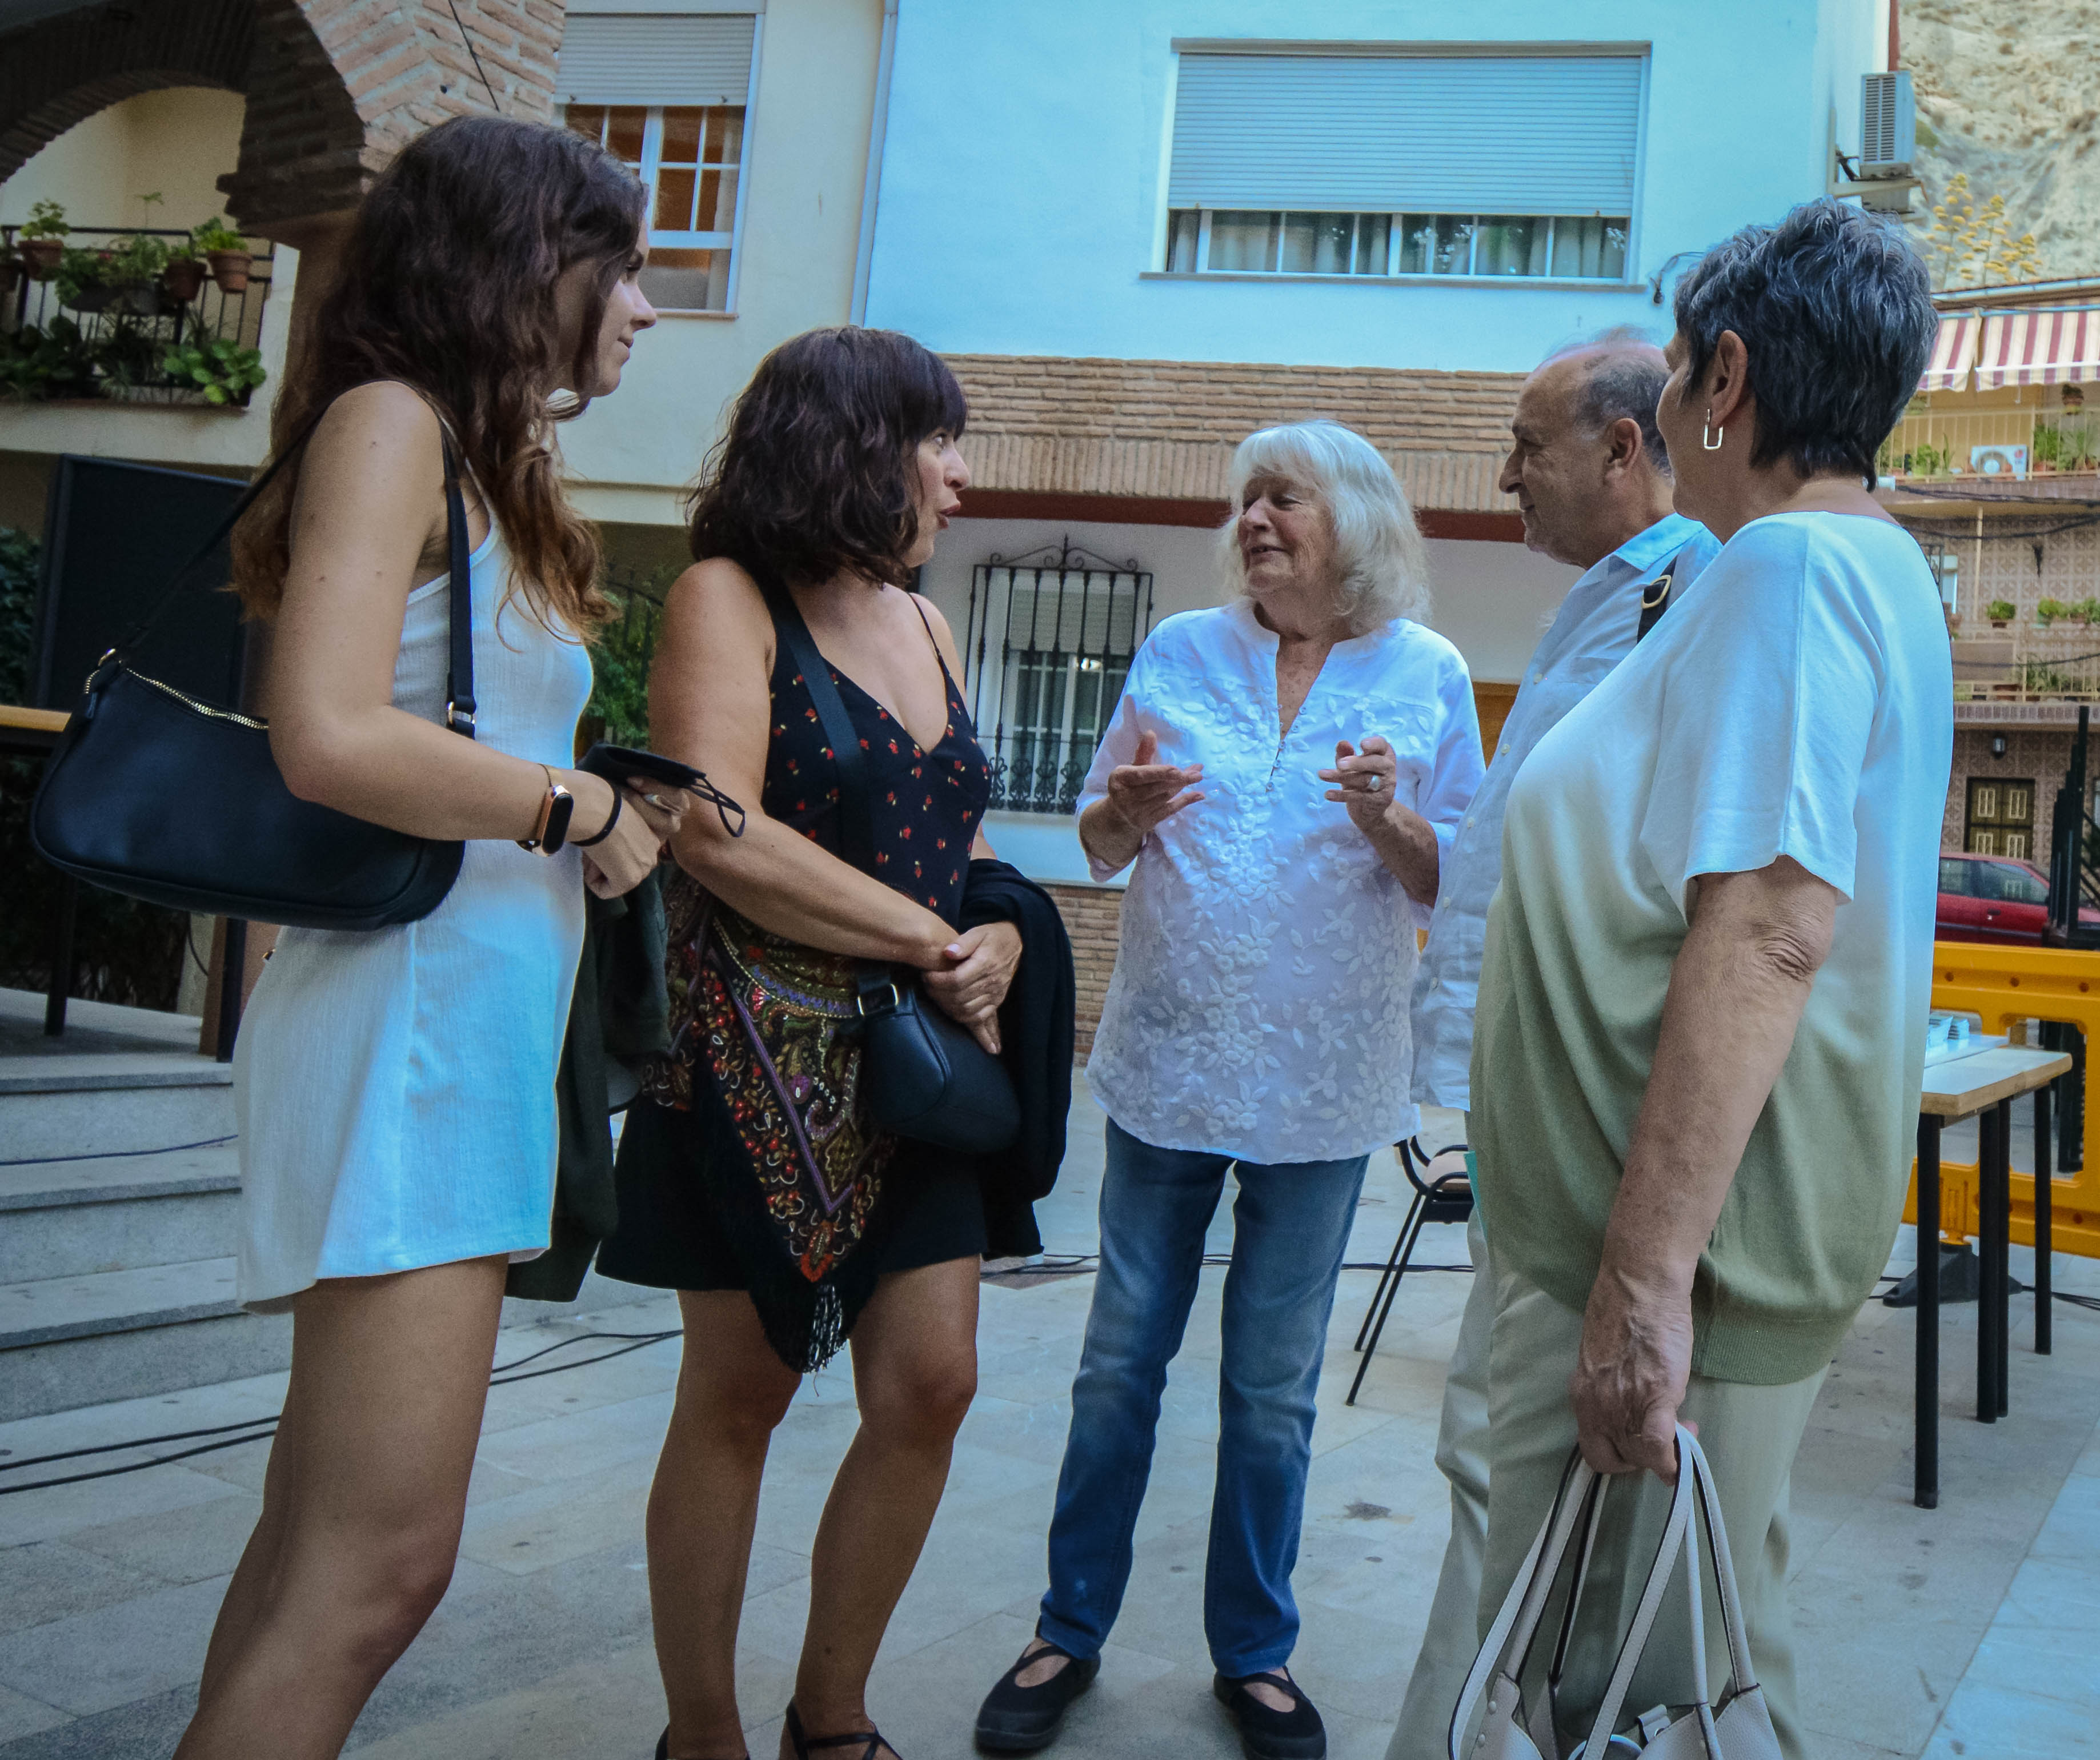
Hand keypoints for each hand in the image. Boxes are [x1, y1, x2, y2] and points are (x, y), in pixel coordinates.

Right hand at [572, 772, 682, 898]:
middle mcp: (653, 854)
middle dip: (605, 862)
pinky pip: (606, 892)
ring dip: (599, 869)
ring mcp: (643, 868)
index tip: (601, 834)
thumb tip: (606, 847)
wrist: (599, 809)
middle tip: (595, 844)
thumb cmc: (603, 806)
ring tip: (594, 849)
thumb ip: (622, 836)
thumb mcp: (619, 821)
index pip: (630, 855)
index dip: (609, 848)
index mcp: (654, 837)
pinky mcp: (629, 880)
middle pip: (623, 869)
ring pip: (614, 880)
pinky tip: (592, 861)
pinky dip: (593, 880)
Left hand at [922, 920, 1022, 1054]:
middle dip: (937, 993)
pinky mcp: (997, 1002)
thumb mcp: (979, 932)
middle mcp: (992, 982)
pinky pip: (977, 1017)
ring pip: (965, 1010)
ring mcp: (995, 994)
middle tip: (926, 983)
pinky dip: (961, 1017)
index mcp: (986, 963)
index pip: (956, 980)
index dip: (937, 980)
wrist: (1018, 945)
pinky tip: (950, 1008)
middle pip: (958, 997)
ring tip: (935, 994)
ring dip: (946, 1005)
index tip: (926, 974)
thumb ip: (963, 942)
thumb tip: (947, 952)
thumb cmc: (994, 937)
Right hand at [1104, 730, 1203, 841]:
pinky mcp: (1149, 821)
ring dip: (1183, 786)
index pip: (1142, 775)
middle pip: (1157, 786)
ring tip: (1197, 776)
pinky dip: (1185, 801)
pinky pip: (1169, 810)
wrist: (1117, 817)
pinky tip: (1198, 794)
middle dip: (1179, 778)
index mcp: (1120, 778)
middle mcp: (1127, 796)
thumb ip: (1143, 753)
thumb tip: (1151, 733)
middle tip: (1197, 772)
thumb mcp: (1129, 769)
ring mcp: (1137, 811)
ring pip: (1165, 797)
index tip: (1177, 769)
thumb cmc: (1126, 787)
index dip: (1161, 772)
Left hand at [1319, 737, 1398, 837]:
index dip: (1374, 744)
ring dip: (1341, 777)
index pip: (1382, 745)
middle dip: (1357, 762)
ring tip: (1322, 774)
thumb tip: (1342, 743)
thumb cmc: (1361, 780)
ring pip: (1364, 780)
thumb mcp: (1352, 766)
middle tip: (1339, 764)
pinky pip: (1359, 797)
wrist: (1372, 810)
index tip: (1361, 744)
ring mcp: (1385, 785)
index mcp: (1383, 754)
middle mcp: (1388, 768)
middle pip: (1375, 763)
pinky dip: (1342, 795)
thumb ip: (1346, 754)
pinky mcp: (1379, 800)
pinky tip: (1328, 794)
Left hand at [1569, 1261, 1695, 1479]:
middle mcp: (1596, 1408)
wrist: (1640, 1287)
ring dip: (1663, 1454)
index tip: (1638, 1442)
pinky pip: (1660, 1446)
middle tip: (1664, 1438)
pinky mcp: (1654, 1398)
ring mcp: (1623, 1406)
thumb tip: (1629, 1404)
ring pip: (1640, 1455)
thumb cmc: (1622, 1311)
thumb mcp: (1602, 1360)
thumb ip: (1610, 1388)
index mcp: (1582, 1396)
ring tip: (1685, 1429)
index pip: (1594, 1451)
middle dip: (1641, 1458)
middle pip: (1616, 1459)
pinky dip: (1673, 1459)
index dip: (1619, 1455)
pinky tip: (1686, 1451)